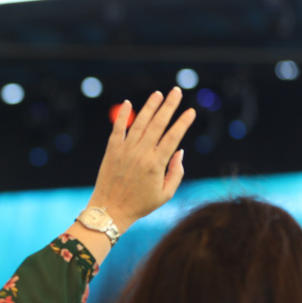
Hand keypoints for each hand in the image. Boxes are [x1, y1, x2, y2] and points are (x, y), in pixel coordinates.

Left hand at [89, 88, 196, 230]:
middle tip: (177, 91)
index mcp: (156, 164)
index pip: (173, 137)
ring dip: (149, 106)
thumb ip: (176, 172)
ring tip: (158, 93)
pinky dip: (122, 115)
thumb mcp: (165, 194)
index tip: (191, 111)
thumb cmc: (140, 205)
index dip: (183, 122)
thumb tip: (179, 151)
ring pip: (139, 123)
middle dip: (169, 106)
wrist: (110, 211)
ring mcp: (124, 151)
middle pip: (157, 124)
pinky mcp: (111, 151)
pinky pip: (117, 129)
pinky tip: (127, 102)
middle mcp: (140, 154)